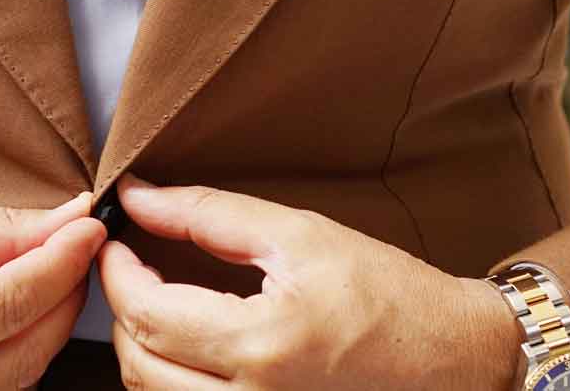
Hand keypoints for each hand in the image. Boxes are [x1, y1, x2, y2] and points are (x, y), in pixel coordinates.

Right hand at [0, 191, 105, 390]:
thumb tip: (63, 221)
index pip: (8, 303)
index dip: (61, 261)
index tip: (90, 225)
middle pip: (24, 354)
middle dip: (62, 297)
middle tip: (74, 248)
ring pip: (14, 385)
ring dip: (41, 331)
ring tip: (38, 279)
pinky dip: (9, 361)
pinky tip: (6, 323)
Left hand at [98, 175, 523, 389]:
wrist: (456, 358)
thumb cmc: (389, 292)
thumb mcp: (301, 235)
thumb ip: (210, 215)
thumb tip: (139, 196)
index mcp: (262, 345)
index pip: (147, 313)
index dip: (115, 272)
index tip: (113, 240)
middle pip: (139, 366)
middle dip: (121, 312)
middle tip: (127, 267)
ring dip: (141, 351)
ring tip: (156, 303)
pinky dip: (173, 382)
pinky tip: (188, 346)